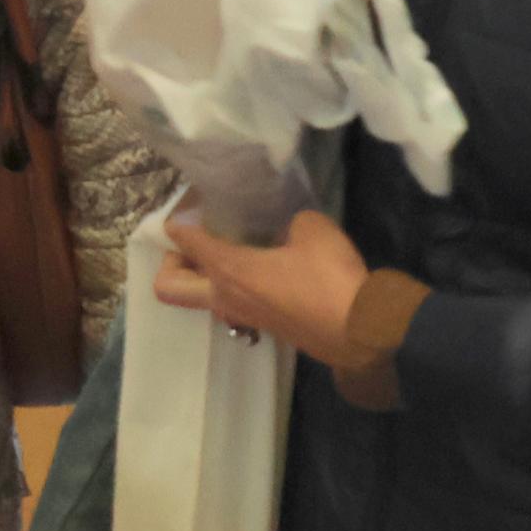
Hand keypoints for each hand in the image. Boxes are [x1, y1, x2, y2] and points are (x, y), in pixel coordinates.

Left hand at [153, 207, 368, 355]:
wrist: (363, 331)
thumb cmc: (331, 280)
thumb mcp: (312, 230)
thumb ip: (287, 219)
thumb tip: (283, 225)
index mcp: (227, 269)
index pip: (181, 238)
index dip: (183, 213)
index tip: (198, 199)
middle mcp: (223, 296)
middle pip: (168, 285)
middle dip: (171, 260)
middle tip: (196, 240)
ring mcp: (241, 315)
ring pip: (197, 298)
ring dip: (201, 275)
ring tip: (229, 247)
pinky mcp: (262, 325)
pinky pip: (228, 304)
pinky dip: (229, 285)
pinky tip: (259, 265)